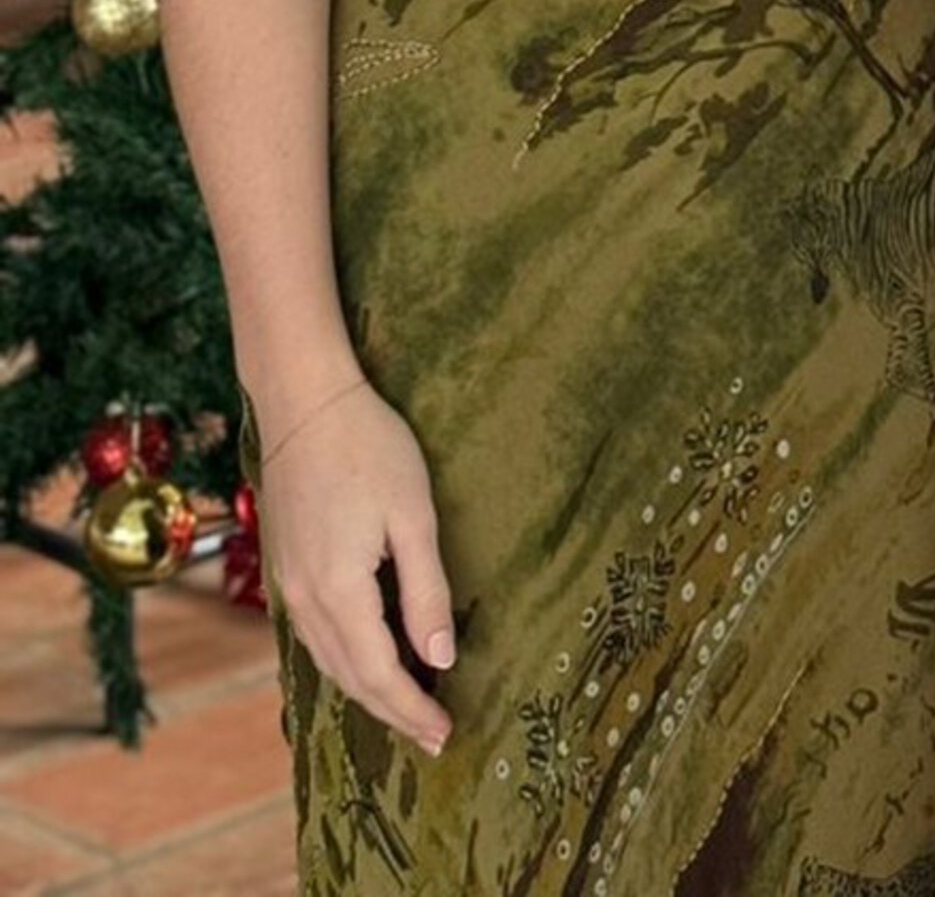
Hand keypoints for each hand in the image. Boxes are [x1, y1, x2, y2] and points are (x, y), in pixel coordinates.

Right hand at [259, 378, 454, 754]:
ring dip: (367, 691)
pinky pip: (314, 637)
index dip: (411, 710)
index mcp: (338, 591)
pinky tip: (368, 661)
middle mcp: (302, 600)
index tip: (445, 734)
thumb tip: (440, 660)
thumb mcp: (413, 515)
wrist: (305, 404)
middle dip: (392, 712)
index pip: (378, 674)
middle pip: (349, 678)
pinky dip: (344, 661)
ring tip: (407, 709)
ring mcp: (286, 586)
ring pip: (328, 661)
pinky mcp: (283, 569)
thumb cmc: (369, 447)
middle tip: (434, 736)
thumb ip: (426, 592)